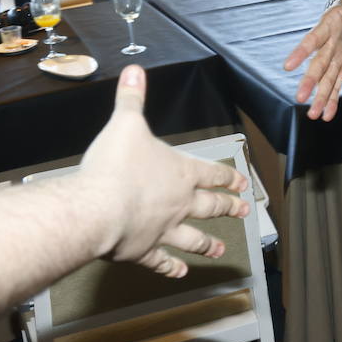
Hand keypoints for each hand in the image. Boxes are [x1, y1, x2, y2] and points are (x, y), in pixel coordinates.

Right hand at [76, 65, 250, 276]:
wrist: (97, 208)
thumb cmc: (114, 166)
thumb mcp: (125, 123)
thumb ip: (131, 98)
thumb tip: (135, 70)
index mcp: (179, 172)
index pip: (211, 173)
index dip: (227, 176)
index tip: (243, 182)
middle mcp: (178, 203)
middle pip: (209, 206)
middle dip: (228, 207)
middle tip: (244, 211)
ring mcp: (162, 230)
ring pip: (193, 238)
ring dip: (208, 243)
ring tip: (221, 248)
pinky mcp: (142, 251)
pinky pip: (161, 261)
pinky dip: (171, 267)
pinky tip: (179, 271)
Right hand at [284, 0, 341, 120]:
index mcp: (330, 25)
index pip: (314, 39)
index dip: (302, 51)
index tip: (289, 64)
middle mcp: (329, 44)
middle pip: (317, 65)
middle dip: (310, 81)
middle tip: (300, 97)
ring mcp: (335, 58)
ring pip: (326, 80)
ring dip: (321, 97)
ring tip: (313, 116)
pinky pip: (336, 86)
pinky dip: (332, 101)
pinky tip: (326, 116)